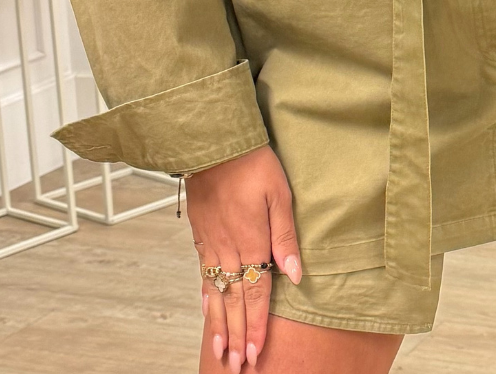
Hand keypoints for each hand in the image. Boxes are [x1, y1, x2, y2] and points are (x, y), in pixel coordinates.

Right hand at [188, 144, 301, 372]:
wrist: (214, 143)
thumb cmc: (253, 164)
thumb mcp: (279, 194)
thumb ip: (285, 236)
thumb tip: (294, 275)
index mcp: (252, 243)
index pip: (256, 295)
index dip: (257, 326)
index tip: (257, 354)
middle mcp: (229, 250)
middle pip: (234, 302)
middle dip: (238, 336)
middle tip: (238, 366)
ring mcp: (212, 244)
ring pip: (215, 294)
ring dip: (219, 326)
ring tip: (220, 352)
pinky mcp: (201, 235)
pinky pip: (203, 274)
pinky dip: (205, 297)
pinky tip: (207, 310)